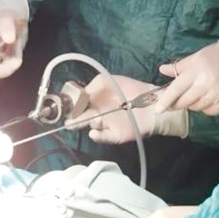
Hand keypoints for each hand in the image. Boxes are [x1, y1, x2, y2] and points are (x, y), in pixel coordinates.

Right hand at [0, 0, 28, 84]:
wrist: (11, 13)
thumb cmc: (6, 14)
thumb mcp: (7, 16)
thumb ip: (6, 26)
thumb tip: (9, 39)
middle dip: (5, 67)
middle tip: (17, 57)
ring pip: (0, 69)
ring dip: (11, 62)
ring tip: (16, 47)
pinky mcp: (0, 57)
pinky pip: (6, 65)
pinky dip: (12, 60)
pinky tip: (15, 49)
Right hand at [66, 73, 186, 143]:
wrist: (151, 101)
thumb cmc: (130, 88)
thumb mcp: (110, 80)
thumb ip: (94, 85)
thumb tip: (81, 94)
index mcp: (97, 101)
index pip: (81, 105)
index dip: (74, 106)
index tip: (68, 106)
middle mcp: (100, 113)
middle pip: (83, 118)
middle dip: (75, 120)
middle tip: (69, 121)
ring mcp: (107, 125)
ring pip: (93, 125)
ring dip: (91, 122)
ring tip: (98, 117)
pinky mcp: (115, 135)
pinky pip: (103, 137)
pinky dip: (98, 136)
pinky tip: (94, 132)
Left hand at [155, 36, 218, 116]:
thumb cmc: (216, 56)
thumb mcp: (197, 57)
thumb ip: (180, 66)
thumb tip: (162, 70)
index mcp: (197, 70)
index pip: (177, 88)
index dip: (167, 99)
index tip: (158, 110)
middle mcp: (206, 83)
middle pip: (185, 101)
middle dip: (177, 103)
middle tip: (175, 102)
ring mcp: (217, 93)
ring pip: (196, 108)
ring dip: (192, 104)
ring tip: (197, 94)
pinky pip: (209, 111)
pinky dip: (205, 108)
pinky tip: (208, 98)